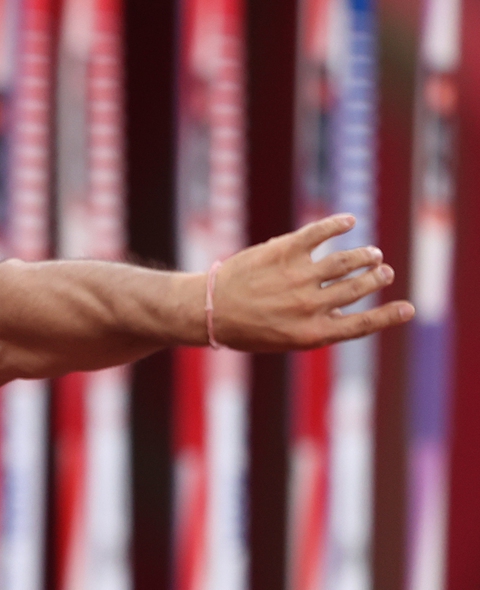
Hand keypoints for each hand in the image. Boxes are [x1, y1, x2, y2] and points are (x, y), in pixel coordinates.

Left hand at [211, 214, 414, 351]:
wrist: (209, 310)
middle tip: (383, 271)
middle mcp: (308, 306)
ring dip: (364, 255)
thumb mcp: (285, 340)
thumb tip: (345, 309)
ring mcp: (297, 277)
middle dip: (377, 278)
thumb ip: (317, 326)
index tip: (409, 308)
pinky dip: (337, 224)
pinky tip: (348, 221)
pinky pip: (319, 233)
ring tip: (371, 254)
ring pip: (345, 261)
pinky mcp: (283, 251)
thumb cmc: (246, 329)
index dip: (389, 316)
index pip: (362, 324)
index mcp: (312, 333)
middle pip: (358, 287)